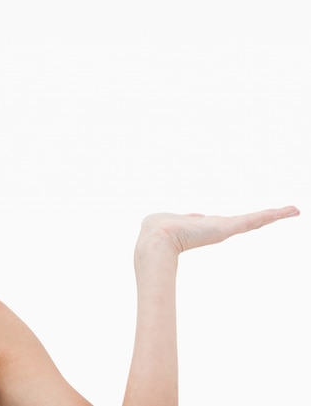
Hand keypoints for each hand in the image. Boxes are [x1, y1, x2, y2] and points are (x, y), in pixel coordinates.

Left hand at [136, 205, 299, 257]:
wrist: (157, 239)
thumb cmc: (157, 230)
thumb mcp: (167, 220)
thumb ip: (175, 219)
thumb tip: (186, 218)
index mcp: (204, 226)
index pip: (224, 222)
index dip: (237, 222)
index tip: (251, 221)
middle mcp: (217, 228)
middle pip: (245, 222)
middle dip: (265, 218)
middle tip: (287, 212)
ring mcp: (224, 229)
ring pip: (253, 220)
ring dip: (274, 215)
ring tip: (293, 210)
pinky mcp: (228, 228)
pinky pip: (255, 219)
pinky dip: (272, 215)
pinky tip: (289, 211)